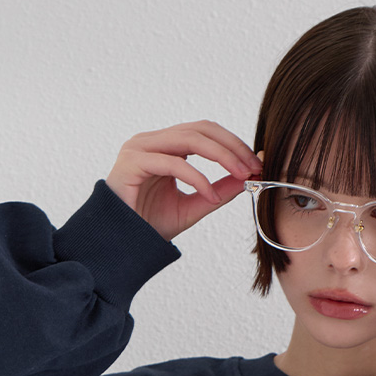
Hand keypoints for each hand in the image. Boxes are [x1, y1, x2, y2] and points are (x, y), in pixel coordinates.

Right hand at [106, 119, 262, 239]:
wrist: (119, 246)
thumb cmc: (150, 224)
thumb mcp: (195, 205)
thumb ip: (219, 189)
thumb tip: (249, 176)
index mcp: (164, 145)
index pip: (205, 131)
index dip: (233, 143)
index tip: (256, 163)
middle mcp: (151, 141)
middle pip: (201, 129)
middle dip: (232, 146)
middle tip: (253, 167)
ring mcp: (139, 148)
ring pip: (188, 139)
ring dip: (221, 155)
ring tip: (240, 175)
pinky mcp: (131, 162)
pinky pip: (172, 162)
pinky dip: (196, 176)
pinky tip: (210, 194)